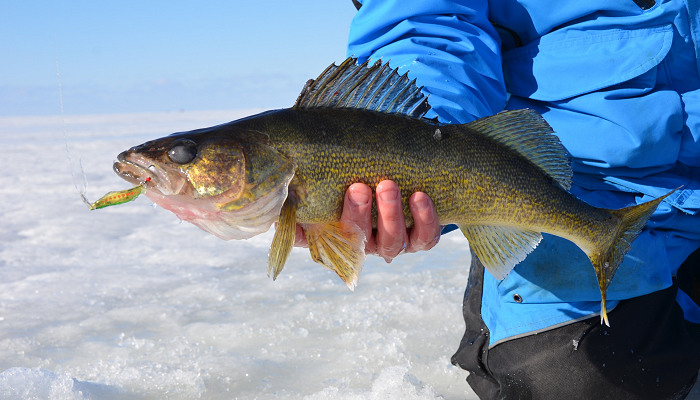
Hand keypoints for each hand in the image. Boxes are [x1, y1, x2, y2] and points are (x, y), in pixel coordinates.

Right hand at [294, 180, 440, 262]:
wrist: (391, 172)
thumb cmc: (348, 181)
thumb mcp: (323, 191)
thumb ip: (299, 202)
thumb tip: (270, 209)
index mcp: (341, 238)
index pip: (328, 242)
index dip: (326, 229)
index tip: (324, 205)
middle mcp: (367, 245)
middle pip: (363, 241)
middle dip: (359, 214)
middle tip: (358, 187)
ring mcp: (395, 242)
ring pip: (395, 241)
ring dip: (391, 213)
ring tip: (387, 185)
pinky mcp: (421, 236)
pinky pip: (426, 236)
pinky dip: (426, 218)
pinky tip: (420, 196)